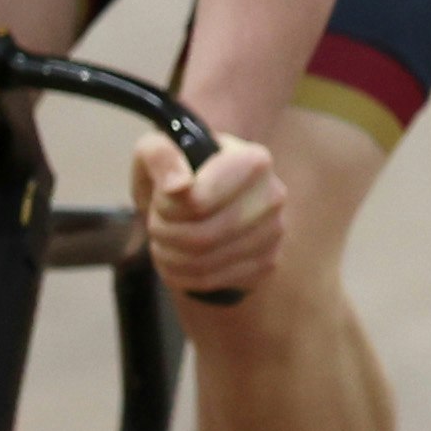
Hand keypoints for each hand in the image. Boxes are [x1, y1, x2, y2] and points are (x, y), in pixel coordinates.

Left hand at [135, 127, 286, 299]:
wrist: (204, 197)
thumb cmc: (180, 169)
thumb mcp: (157, 148)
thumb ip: (161, 156)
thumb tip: (178, 187)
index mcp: (253, 161)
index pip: (198, 202)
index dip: (166, 207)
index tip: (161, 197)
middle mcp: (273, 196)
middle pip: (201, 237)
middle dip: (164, 234)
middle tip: (156, 223)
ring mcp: (274, 233)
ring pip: (204, 263)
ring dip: (168, 256)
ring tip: (163, 240)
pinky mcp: (267, 263)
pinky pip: (213, 281)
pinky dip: (182, 275)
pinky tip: (178, 258)